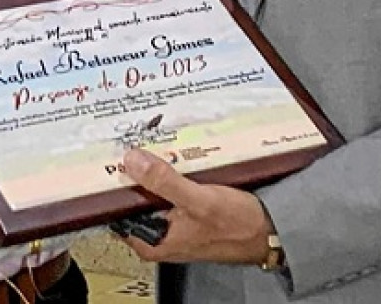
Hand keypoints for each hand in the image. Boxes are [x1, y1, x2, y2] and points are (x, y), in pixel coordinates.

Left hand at [116, 148, 273, 265]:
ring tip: (153, 141)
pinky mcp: (188, 212)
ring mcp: (174, 222)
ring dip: (155, 168)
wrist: (268, 230)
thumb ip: (163, 182)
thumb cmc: (236, 225)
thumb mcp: (198, 200)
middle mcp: (159, 234)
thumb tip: (132, 161)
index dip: (114, 181)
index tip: (112, 154)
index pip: (117, 210)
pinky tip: (176, 156)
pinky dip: (172, 172)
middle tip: (135, 139)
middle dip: (136, 169)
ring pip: (154, 190)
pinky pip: (172, 189)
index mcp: (152, 241)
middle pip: (136, 197)